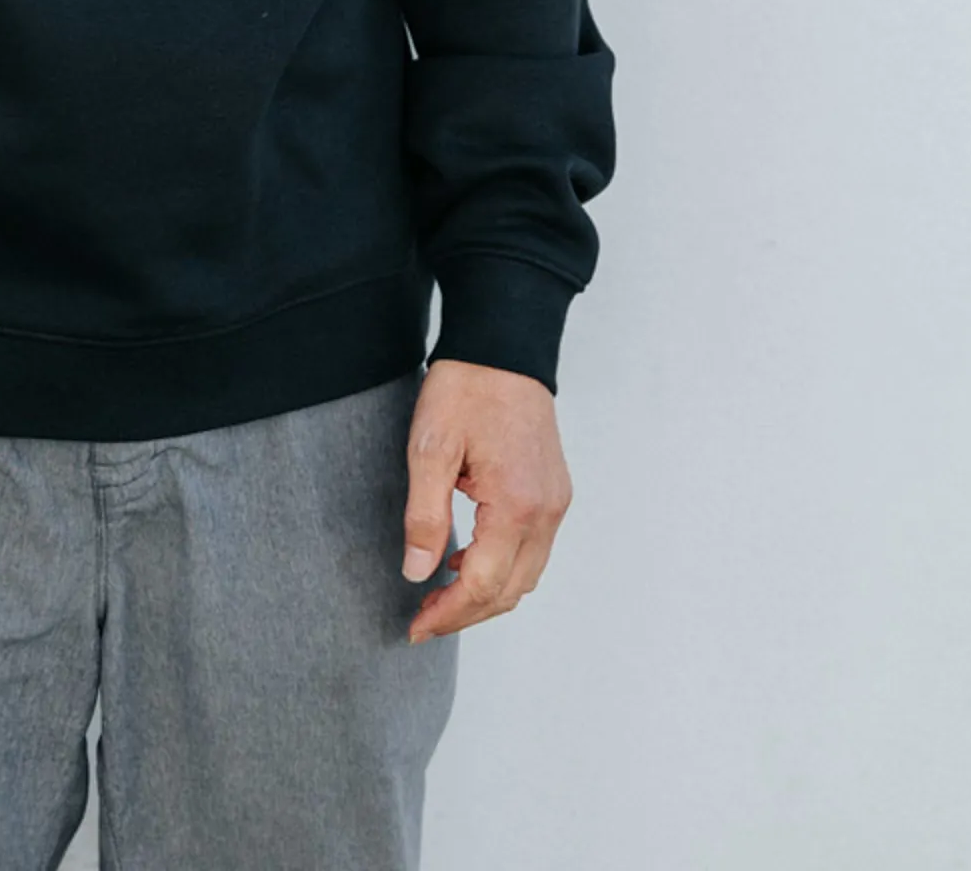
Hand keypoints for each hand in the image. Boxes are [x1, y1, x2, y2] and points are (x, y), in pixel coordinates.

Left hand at [402, 358, 571, 643]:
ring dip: (486, 594)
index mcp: (516, 505)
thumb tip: (417, 572)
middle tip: (423, 618)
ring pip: (526, 575)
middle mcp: (546, 511)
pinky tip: (467, 560)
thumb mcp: (430, 448)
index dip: (448, 614)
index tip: (415, 627)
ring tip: (440, 594)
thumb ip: (425, 515)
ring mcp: (555, 502)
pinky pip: (533, 549)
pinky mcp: (553, 491)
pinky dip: (502, 568)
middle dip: (466, 613)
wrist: (503, 343)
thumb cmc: (466, 387)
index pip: (484, 585)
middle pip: (511, 591)